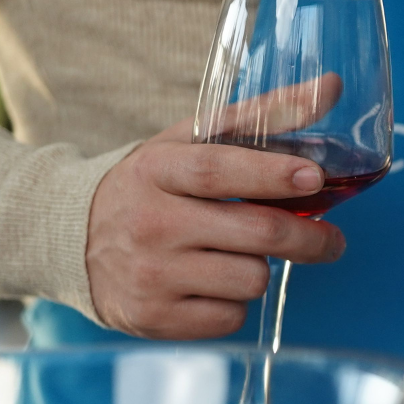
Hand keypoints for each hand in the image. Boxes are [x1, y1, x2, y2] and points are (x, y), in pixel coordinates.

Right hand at [85, 117, 345, 339]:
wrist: (71, 239)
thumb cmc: (154, 186)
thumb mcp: (192, 142)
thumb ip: (264, 115)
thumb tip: (332, 86)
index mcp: (156, 170)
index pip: (217, 170)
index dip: (271, 173)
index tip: (315, 177)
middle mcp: (149, 223)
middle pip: (255, 233)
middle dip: (308, 239)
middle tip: (331, 240)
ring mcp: (149, 274)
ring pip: (251, 279)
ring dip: (261, 269)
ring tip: (238, 256)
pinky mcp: (152, 318)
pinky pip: (232, 318)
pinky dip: (235, 303)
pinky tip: (212, 285)